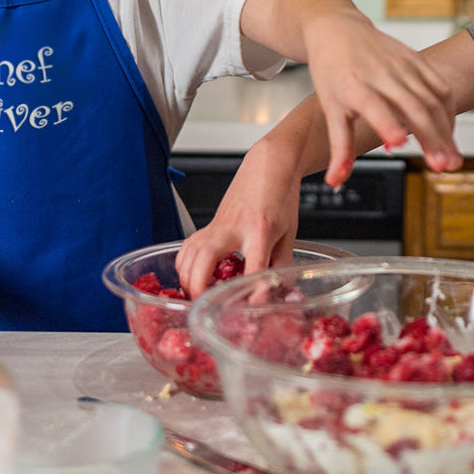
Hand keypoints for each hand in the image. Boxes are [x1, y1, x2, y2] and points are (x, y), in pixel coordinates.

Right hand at [174, 139, 302, 296]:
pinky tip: (194, 275)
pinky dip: (184, 265)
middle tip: (204, 306)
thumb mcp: (290, 233)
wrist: (269, 166)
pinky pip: (187, 247)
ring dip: (187, 279)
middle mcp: (234, 227)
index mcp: (260, 230)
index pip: (254, 268)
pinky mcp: (210, 224)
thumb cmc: (281, 196)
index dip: (254, 292)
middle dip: (199, 288)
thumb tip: (271, 290)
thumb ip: (280, 264)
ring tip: (198, 295)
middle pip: (204, 261)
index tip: (253, 307)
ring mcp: (218, 224)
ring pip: (188, 254)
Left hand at [302, 12, 460, 186]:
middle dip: (431, 137)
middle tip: (442, 166)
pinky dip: (449, 111)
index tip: (399, 143)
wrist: (337, 28)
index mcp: (352, 84)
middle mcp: (379, 72)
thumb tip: (336, 182)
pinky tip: (449, 133)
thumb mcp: (329, 108)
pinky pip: (440, 86)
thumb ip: (339, 147)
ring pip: (432, 99)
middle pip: (412, 106)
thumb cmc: (331, 70)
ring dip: (446, 130)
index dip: (386, 123)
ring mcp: (401, 64)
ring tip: (451, 159)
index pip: (372, 104)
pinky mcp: (415, 58)